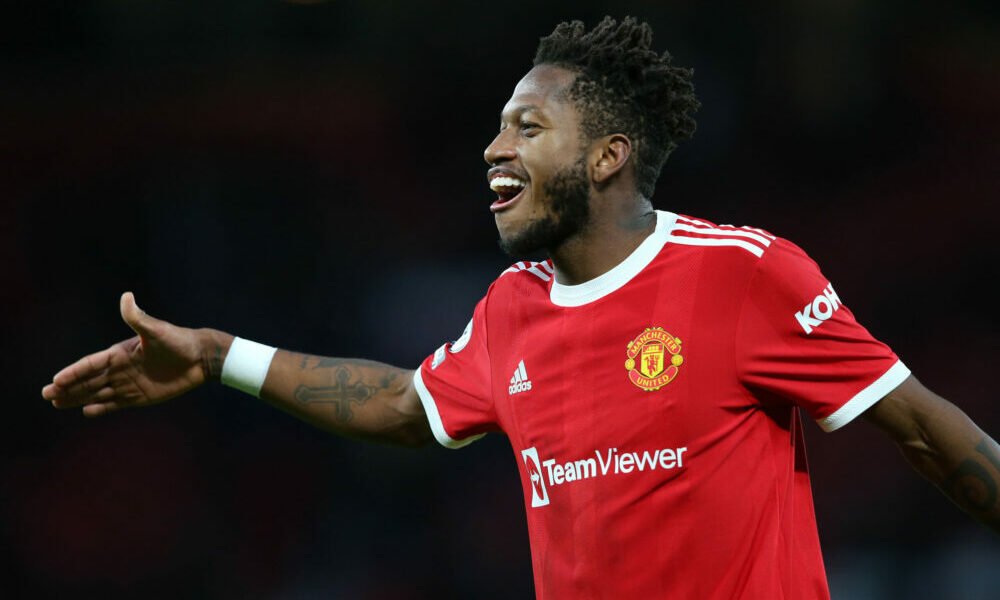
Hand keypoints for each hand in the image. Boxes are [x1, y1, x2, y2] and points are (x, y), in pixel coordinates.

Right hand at [41, 292, 215, 416]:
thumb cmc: (179, 340)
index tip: (55, 380)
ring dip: (78, 397)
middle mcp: (121, 369)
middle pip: (88, 380)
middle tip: (46, 395)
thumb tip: (126, 296)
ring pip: (98, 393)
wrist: (200, 358)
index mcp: (120, 353)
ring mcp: (130, 383)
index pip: (91, 364)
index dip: (73, 372)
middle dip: (67, 388)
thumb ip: (138, 318)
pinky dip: (102, 408)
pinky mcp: (141, 396)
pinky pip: (116, 403)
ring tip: (57, 403)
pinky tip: (86, 411)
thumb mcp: (157, 330)